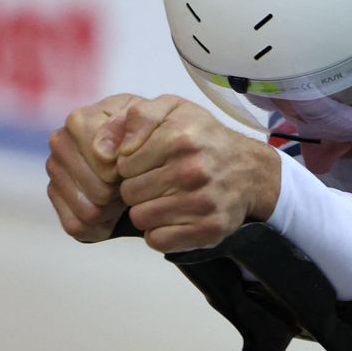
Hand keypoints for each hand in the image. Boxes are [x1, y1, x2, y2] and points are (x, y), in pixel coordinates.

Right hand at [46, 93, 145, 241]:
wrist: (145, 149)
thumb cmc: (150, 134)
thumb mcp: (155, 121)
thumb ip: (137, 125)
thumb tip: (105, 154)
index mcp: (79, 121)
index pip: (104, 162)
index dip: (128, 170)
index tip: (139, 164)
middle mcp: (60, 142)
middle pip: (99, 190)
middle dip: (124, 192)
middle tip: (135, 183)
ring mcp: (55, 171)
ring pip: (89, 212)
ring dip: (115, 210)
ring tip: (126, 194)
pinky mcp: (55, 197)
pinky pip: (78, 227)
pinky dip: (101, 225)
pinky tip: (114, 210)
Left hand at [113, 95, 281, 252]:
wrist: (249, 171)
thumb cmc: (203, 139)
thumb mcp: (173, 110)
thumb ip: (136, 116)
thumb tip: (103, 147)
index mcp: (180, 137)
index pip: (122, 164)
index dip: (130, 165)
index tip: (148, 162)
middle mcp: (193, 170)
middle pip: (129, 193)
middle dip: (138, 188)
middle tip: (158, 182)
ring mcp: (203, 203)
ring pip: (140, 218)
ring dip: (148, 211)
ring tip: (166, 199)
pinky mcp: (209, 230)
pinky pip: (158, 240)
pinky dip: (161, 232)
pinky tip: (175, 217)